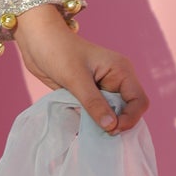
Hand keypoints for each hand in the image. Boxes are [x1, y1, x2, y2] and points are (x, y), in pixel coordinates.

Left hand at [10, 5, 148, 134]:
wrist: (37, 40)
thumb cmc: (58, 51)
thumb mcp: (76, 79)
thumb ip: (94, 103)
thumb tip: (111, 127)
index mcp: (121, 71)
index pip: (139, 101)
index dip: (130, 119)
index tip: (112, 130)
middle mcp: (116, 80)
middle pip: (128, 110)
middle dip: (117, 124)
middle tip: (100, 135)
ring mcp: (102, 88)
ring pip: (111, 114)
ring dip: (102, 125)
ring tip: (89, 133)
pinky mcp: (89, 94)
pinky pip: (96, 113)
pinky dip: (91, 121)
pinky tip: (80, 127)